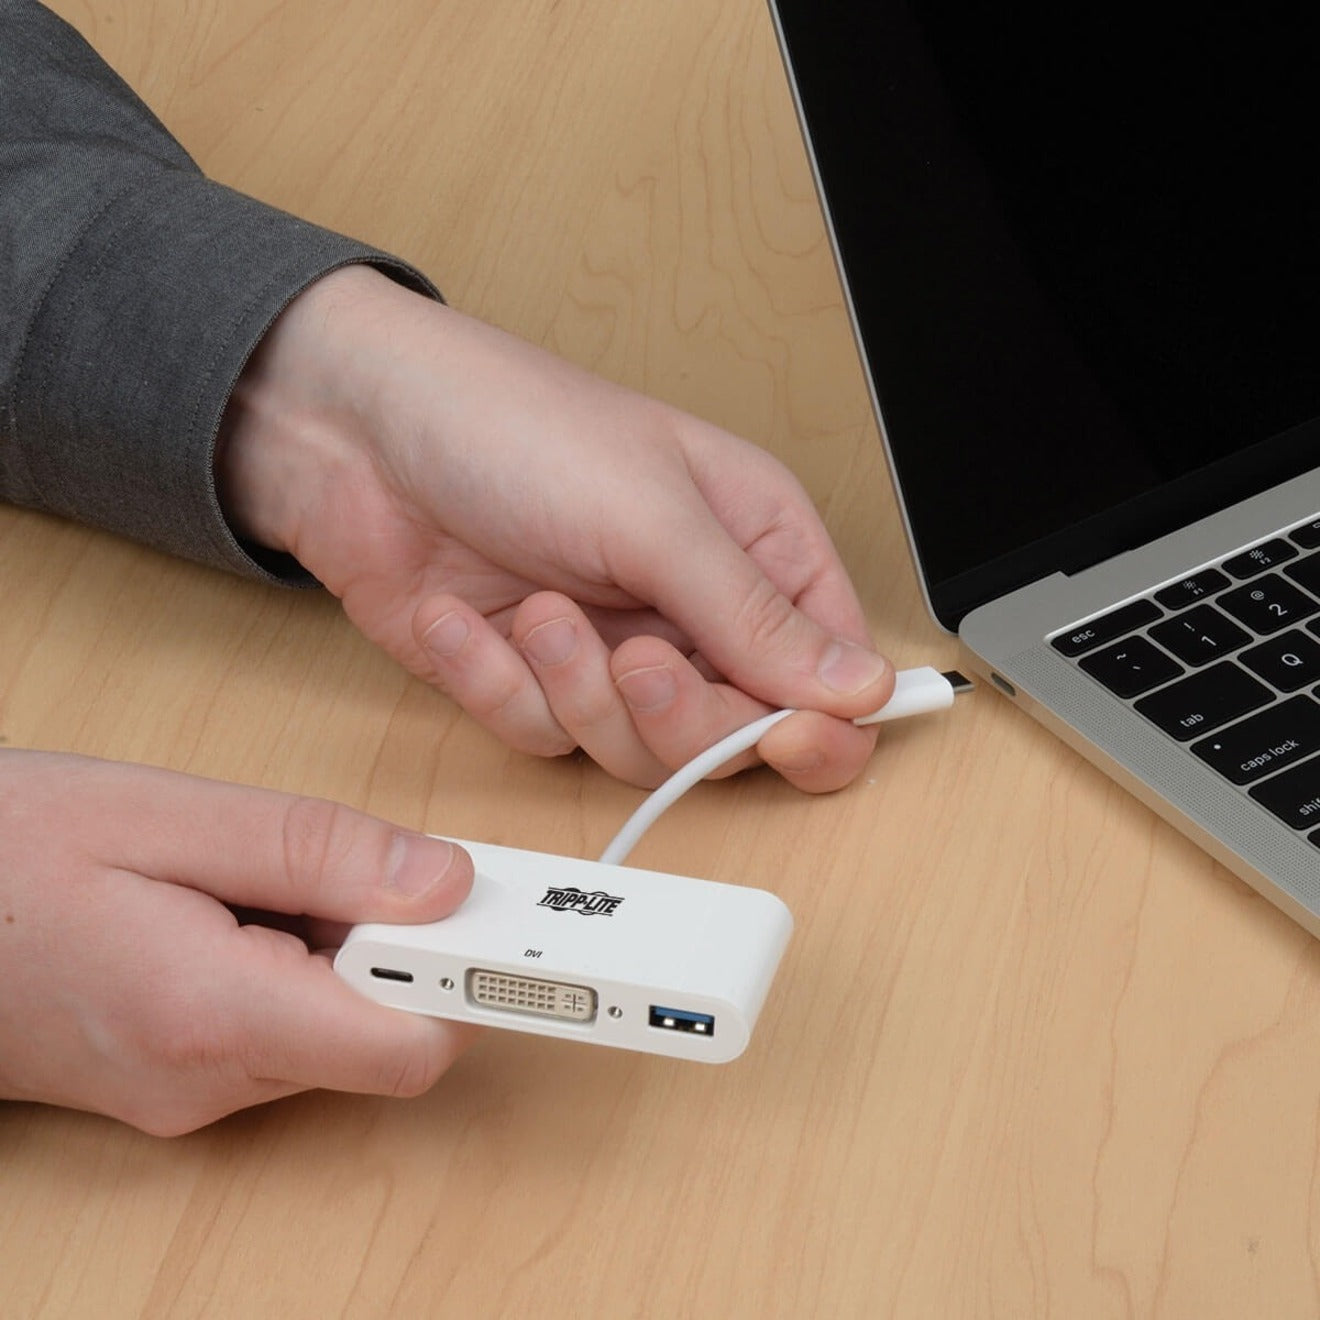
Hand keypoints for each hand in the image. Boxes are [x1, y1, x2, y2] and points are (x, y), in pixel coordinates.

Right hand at [0, 750, 475, 1135]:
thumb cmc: (5, 848)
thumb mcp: (166, 816)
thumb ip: (317, 850)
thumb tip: (445, 881)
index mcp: (213, 1017)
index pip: (410, 1043)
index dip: (478, 980)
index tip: (517, 918)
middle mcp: (209, 1081)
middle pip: (383, 1033)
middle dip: (409, 942)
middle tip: (382, 853)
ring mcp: (189, 1091)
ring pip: (337, 1027)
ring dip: (348, 944)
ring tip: (274, 862)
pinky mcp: (177, 1075)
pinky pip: (285, 1026)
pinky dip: (301, 962)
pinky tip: (244, 895)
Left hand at [216, 267, 893, 791]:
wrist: (351, 429)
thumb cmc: (511, 425)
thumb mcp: (652, 513)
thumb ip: (755, 615)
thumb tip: (861, 691)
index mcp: (755, 547)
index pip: (829, 671)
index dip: (820, 723)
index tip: (786, 737)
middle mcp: (691, 610)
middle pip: (734, 734)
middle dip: (678, 715)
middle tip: (635, 662)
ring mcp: (609, 651)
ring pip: (636, 751)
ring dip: (577, 692)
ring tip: (534, 611)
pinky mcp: (529, 681)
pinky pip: (541, 736)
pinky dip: (498, 686)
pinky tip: (462, 618)